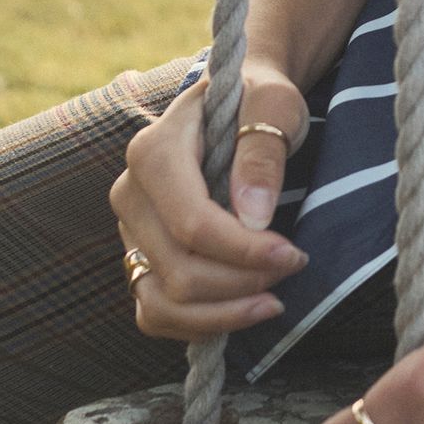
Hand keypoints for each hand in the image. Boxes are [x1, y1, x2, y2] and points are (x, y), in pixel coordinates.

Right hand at [108, 56, 311, 341]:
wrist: (239, 105)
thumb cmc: (258, 100)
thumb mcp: (274, 104)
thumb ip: (262, 151)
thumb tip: (253, 216)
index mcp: (153, 150)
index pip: (192, 223)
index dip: (243, 251)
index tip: (293, 255)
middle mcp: (130, 193)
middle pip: (178, 268)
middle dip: (241, 281)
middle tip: (293, 265)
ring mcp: (130, 230)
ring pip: (162, 300)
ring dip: (222, 313)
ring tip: (273, 300)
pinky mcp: (140, 256)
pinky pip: (155, 312)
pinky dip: (198, 324)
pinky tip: (243, 310)